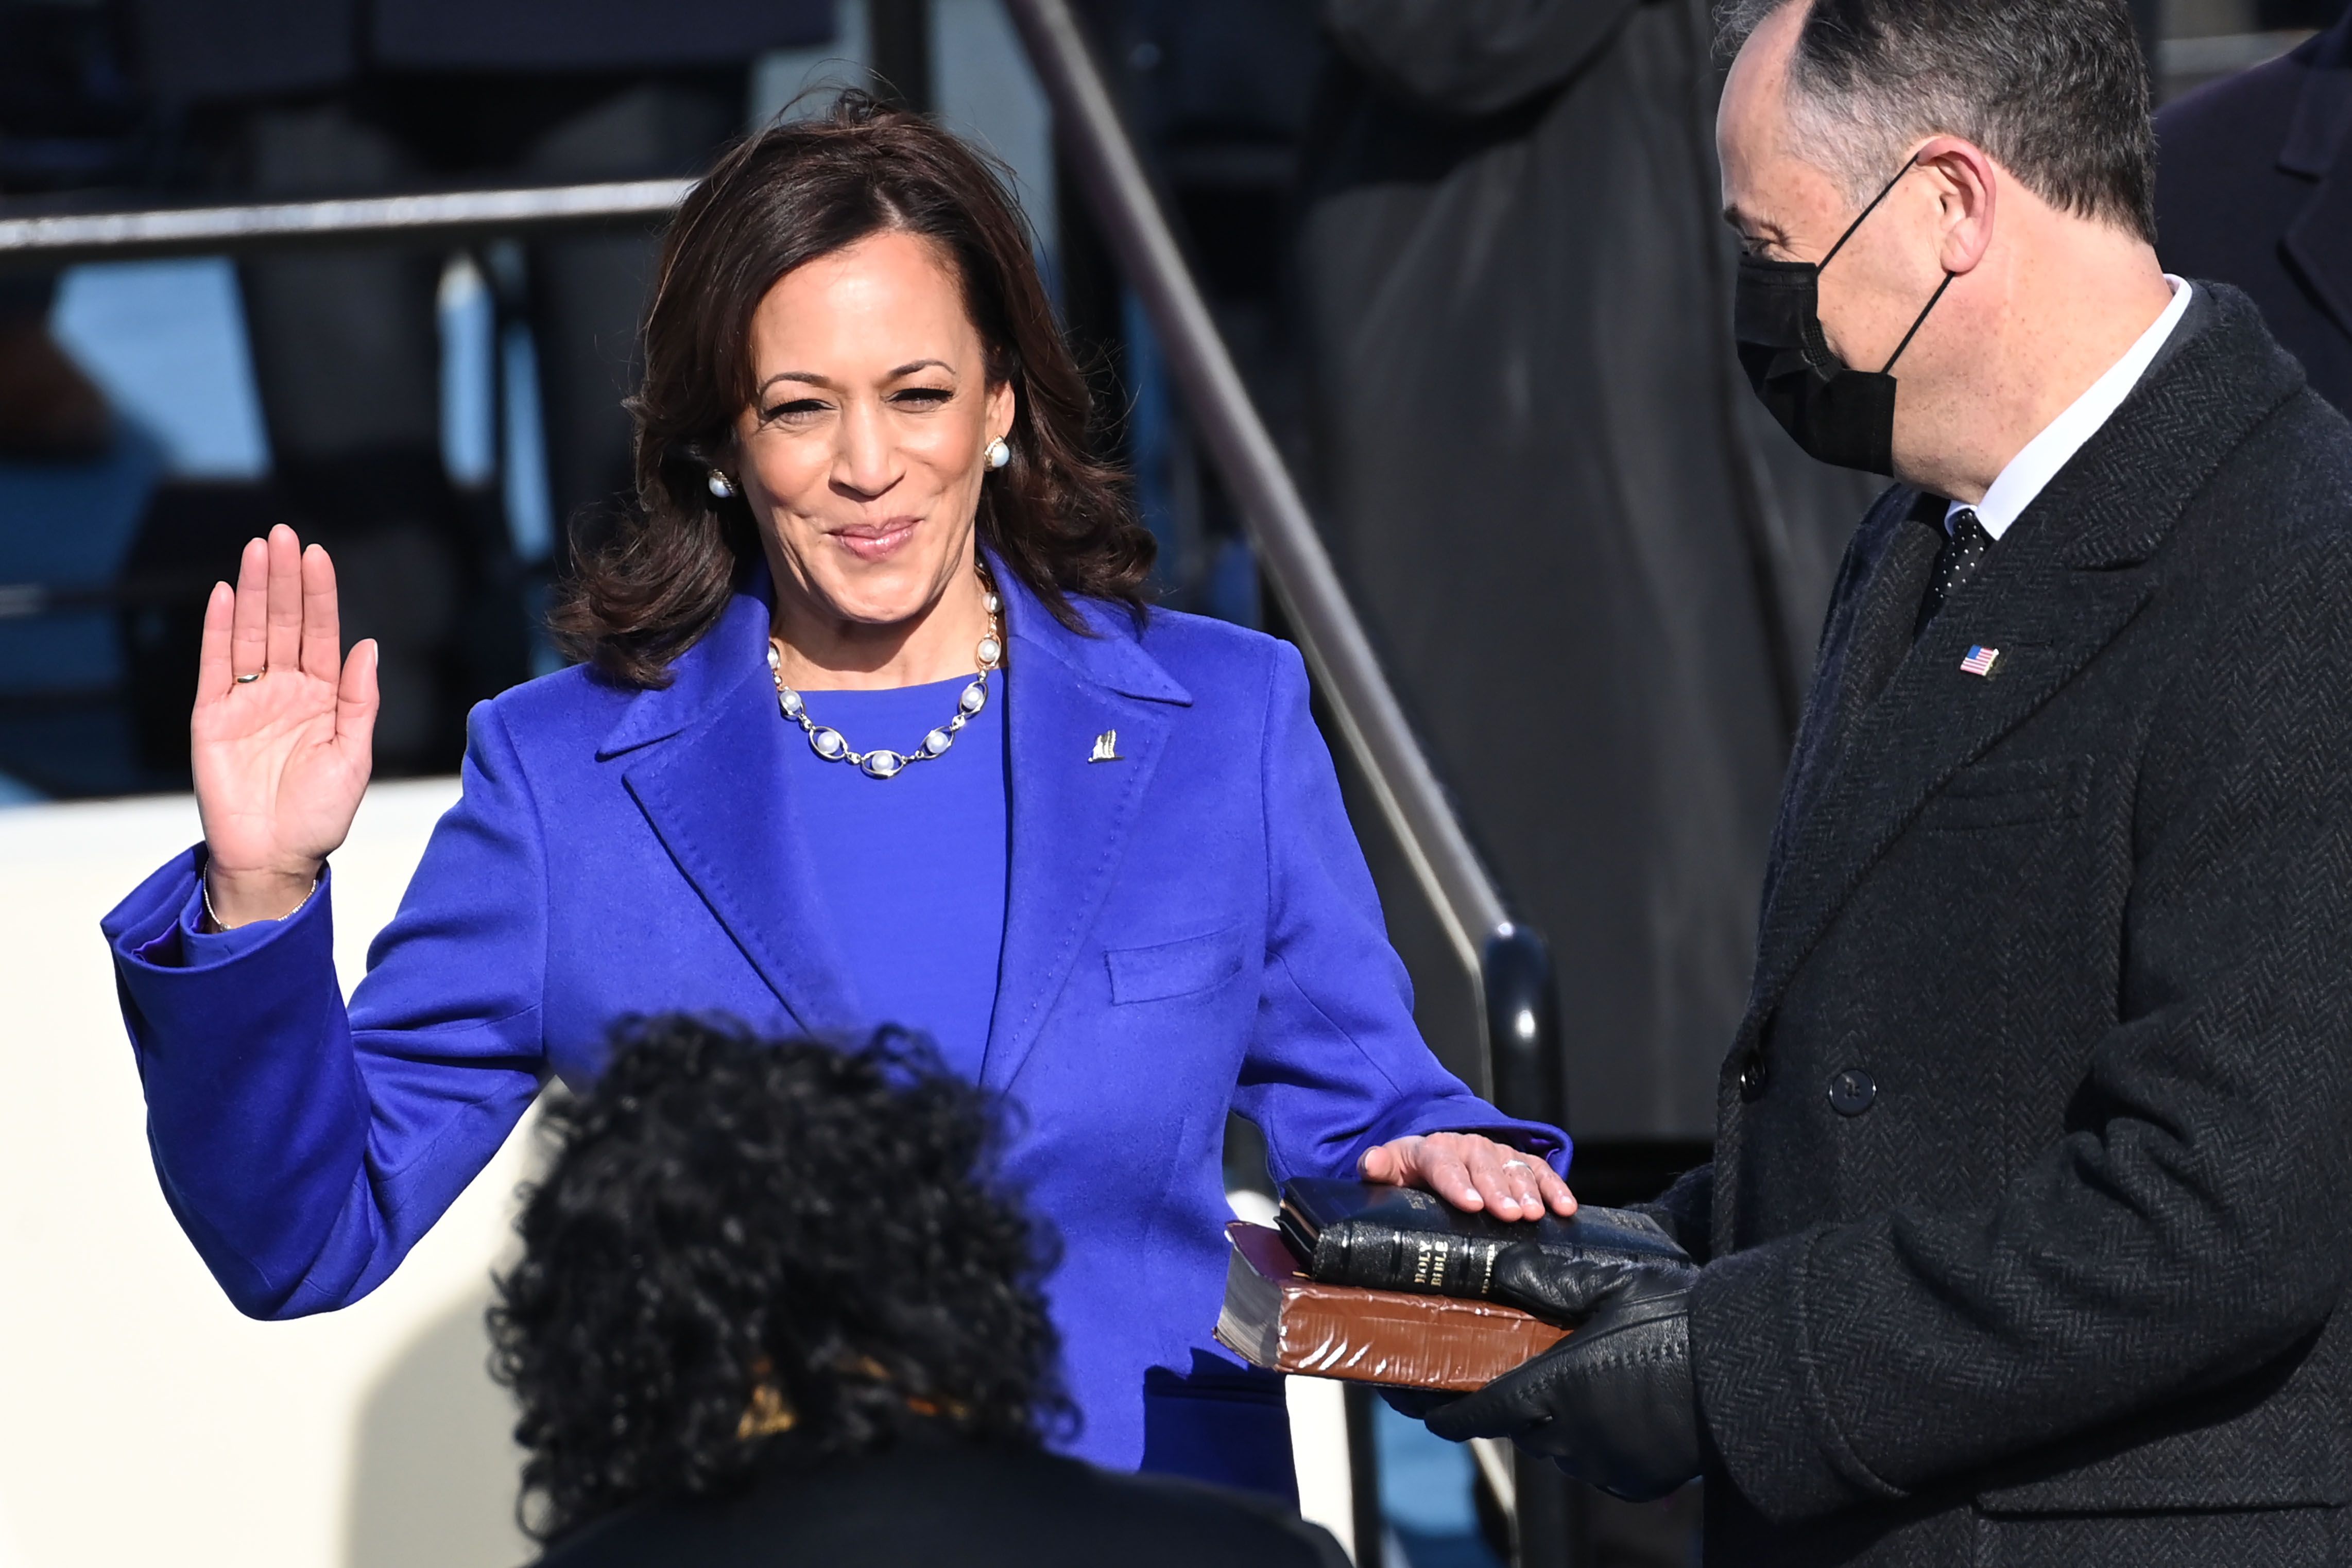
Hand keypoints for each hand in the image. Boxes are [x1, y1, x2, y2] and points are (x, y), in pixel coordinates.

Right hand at [192, 525, 377, 926]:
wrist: (276, 858)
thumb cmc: (320, 815)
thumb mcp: (353, 757)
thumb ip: (359, 701)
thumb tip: (368, 646)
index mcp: (323, 697)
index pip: (320, 633)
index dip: (318, 594)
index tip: (318, 555)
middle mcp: (284, 691)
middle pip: (282, 623)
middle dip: (284, 579)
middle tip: (283, 534)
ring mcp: (247, 701)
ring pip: (249, 634)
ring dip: (251, 591)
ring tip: (257, 550)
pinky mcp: (212, 717)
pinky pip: (215, 666)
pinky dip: (217, 630)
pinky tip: (221, 594)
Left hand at [1359, 1132, 1575, 1220]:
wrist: (1434, 1155)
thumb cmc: (1412, 1171)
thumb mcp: (1391, 1168)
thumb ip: (1379, 1168)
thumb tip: (1370, 1165)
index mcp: (1434, 1149)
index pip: (1444, 1164)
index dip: (1458, 1184)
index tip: (1471, 1205)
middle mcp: (1469, 1147)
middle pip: (1485, 1168)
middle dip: (1498, 1191)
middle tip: (1510, 1215)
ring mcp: (1497, 1153)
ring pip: (1515, 1168)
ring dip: (1528, 1191)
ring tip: (1535, 1214)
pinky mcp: (1519, 1162)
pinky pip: (1540, 1171)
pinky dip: (1555, 1187)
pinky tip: (1566, 1209)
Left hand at [1423, 1235, 1700, 1501]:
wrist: (1743, 1369)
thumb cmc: (1675, 1319)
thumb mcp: (1608, 1284)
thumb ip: (1546, 1279)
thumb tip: (1497, 1266)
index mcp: (1550, 1389)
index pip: (1474, 1414)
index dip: (1444, 1413)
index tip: (1426, 1408)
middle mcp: (1568, 1437)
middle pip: (1517, 1427)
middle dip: (1510, 1403)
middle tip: (1514, 1370)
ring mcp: (1602, 1463)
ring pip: (1556, 1447)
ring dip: (1553, 1422)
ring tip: (1571, 1383)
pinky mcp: (1633, 1480)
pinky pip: (1596, 1464)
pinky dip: (1592, 1442)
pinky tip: (1609, 1407)